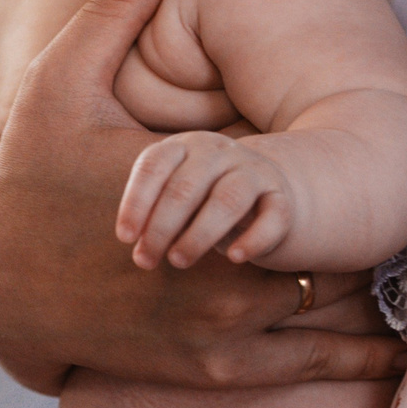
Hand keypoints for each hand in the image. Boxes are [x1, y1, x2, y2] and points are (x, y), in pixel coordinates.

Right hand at [0, 0, 404, 393]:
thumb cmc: (26, 173)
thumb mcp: (59, 82)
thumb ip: (117, 6)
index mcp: (200, 195)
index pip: (310, 182)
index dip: (356, 163)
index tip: (392, 135)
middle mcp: (220, 270)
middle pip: (336, 246)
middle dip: (369, 223)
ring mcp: (217, 330)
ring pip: (330, 310)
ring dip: (372, 289)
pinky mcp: (209, 368)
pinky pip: (302, 369)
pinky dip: (351, 361)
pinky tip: (394, 352)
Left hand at [119, 132, 291, 267]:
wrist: (267, 188)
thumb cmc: (204, 199)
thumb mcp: (177, 198)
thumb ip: (156, 216)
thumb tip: (139, 251)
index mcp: (184, 146)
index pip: (153, 166)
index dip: (136, 202)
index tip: (125, 238)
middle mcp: (218, 152)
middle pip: (185, 187)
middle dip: (161, 227)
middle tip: (146, 260)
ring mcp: (253, 170)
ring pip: (227, 200)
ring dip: (199, 234)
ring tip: (178, 261)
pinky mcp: (281, 196)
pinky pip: (272, 216)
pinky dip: (254, 239)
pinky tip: (236, 258)